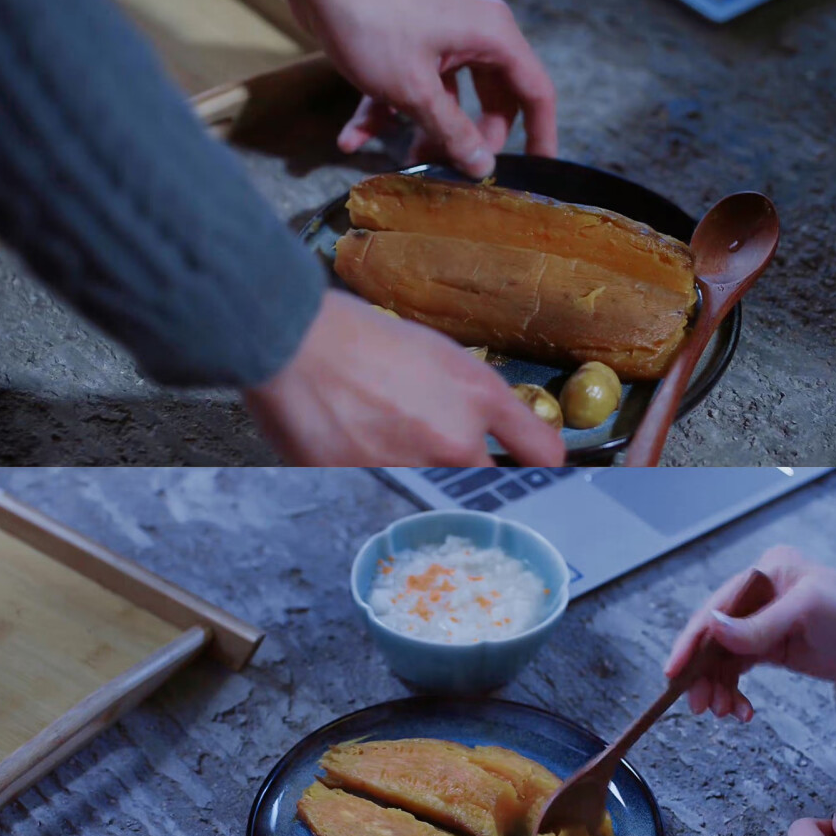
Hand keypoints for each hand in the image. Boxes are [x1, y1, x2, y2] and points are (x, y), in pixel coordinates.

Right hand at [247, 287, 563, 470]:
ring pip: (435, 494)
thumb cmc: (359, 338)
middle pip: (487, 486)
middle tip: (436, 451)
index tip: (537, 468)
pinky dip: (377, 481)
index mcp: (477, 401)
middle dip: (470, 474)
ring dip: (419, 478)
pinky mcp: (364, 489)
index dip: (541, 465)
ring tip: (383, 440)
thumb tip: (503, 437)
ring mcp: (409, 471)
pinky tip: (355, 449)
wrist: (293, 340)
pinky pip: (386, 497)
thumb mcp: (443, 355)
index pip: (542, 454)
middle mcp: (452, 443)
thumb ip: (482, 402)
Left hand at [282, 0, 557, 175]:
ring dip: (424, 128)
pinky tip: (353, 136)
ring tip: (404, 162)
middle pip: (491, 97)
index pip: (535, 91)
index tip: (536, 170)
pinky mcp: (409, 35)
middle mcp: (474, 30)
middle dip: (470, 138)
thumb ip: (452, 131)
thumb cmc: (370, 19)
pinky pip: (411, 80)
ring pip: (446, 94)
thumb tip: (481, 165)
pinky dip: (387, 107)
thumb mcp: (414, 89)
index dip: (541, 134)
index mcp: (492, 35)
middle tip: (453, 171)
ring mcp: (440, 32)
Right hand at [664, 552, 835, 719]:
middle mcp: (760, 595)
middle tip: (700, 706)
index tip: (674, 672)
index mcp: (765, 572)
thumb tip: (712, 627)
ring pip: (723, 658)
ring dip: (718, 688)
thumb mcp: (807, 610)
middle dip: (703, 673)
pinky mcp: (773, 648)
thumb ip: (758, 623)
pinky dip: (735, 692)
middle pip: (714, 636)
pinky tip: (741, 710)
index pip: (716, 607)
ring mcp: (764, 622)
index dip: (691, 640)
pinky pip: (740, 671)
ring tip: (726, 713)